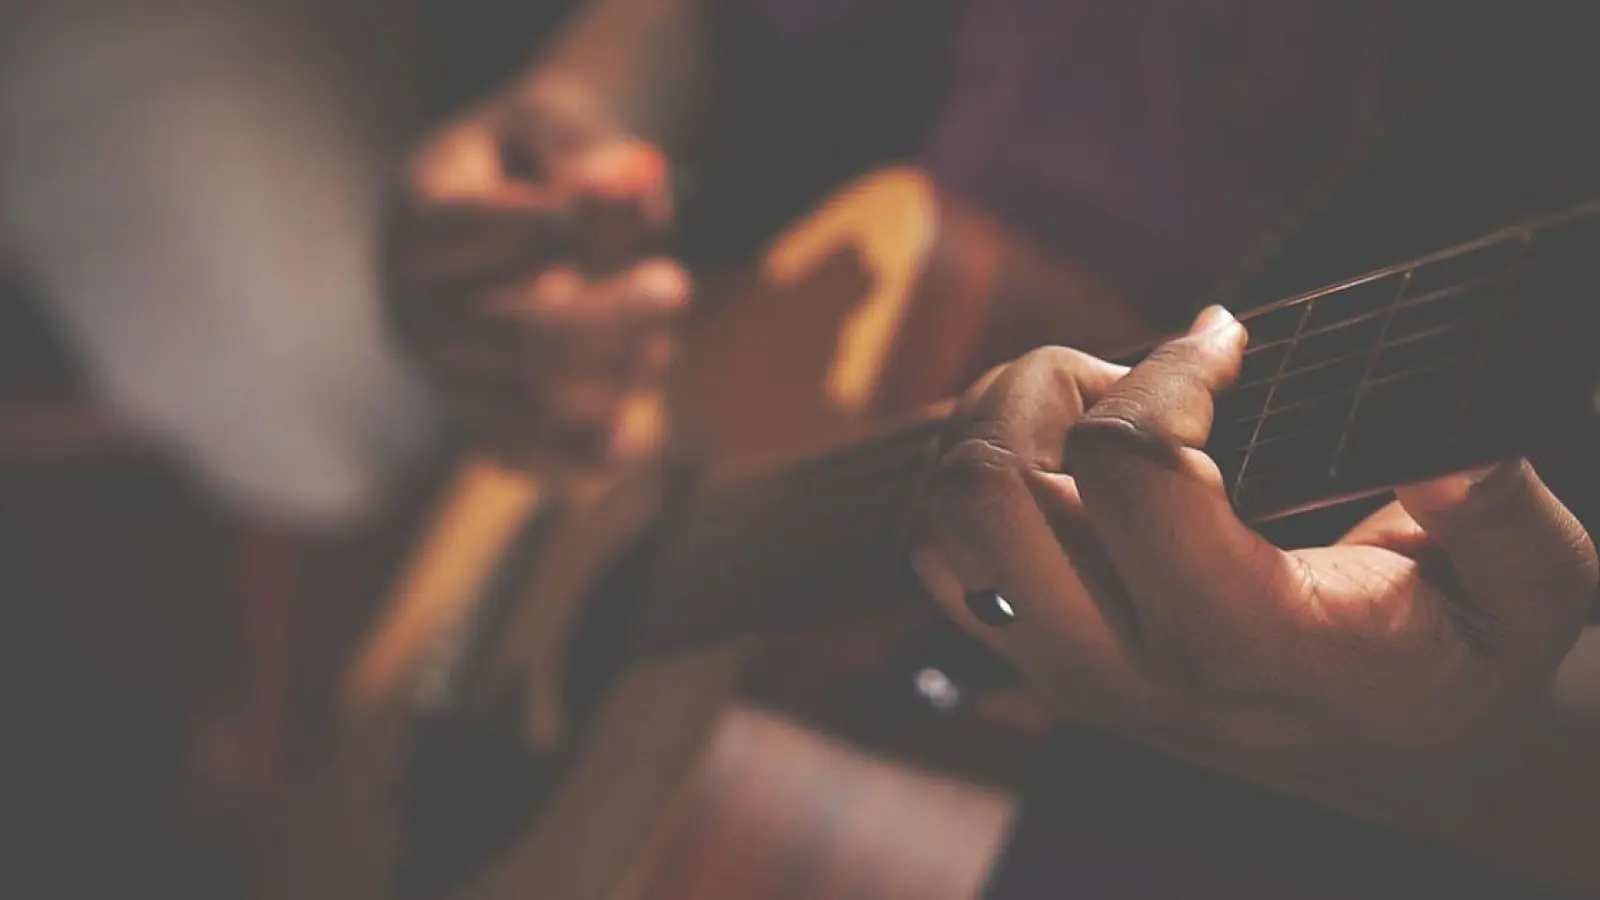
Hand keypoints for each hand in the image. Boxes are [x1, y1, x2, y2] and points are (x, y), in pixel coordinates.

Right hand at [385, 76, 688, 472]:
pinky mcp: (477, 422)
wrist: (496, 223)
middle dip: (608, 320)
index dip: (562, 226)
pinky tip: (632, 438)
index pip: (481, 231)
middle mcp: (415, 309)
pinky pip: (529, 459)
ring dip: (612, 384)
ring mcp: (444, 375)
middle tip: (679, 287)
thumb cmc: (530, 164)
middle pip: (516, 338)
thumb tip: (636, 178)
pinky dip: (583, 458)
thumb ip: (587, 151)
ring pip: (529, 409)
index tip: (639, 202)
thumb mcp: (550, 130)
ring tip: (662, 349)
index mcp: (419, 222)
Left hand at [912, 307, 1597, 820]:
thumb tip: (1440, 445)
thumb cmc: (1460, 658)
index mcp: (1239, 640)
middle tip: (1129, 380)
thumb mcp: (1527, 589)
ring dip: (998, 427)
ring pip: (943, 516)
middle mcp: (1122, 664)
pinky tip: (1065, 461)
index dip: (1171, 367)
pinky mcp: (1032, 659)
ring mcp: (1061, 669)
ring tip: (1093, 414)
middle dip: (1043, 386)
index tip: (1231, 340)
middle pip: (985, 486)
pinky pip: (940, 555)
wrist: (1401, 754)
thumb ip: (1500, 514)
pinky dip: (979, 478)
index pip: (1126, 467)